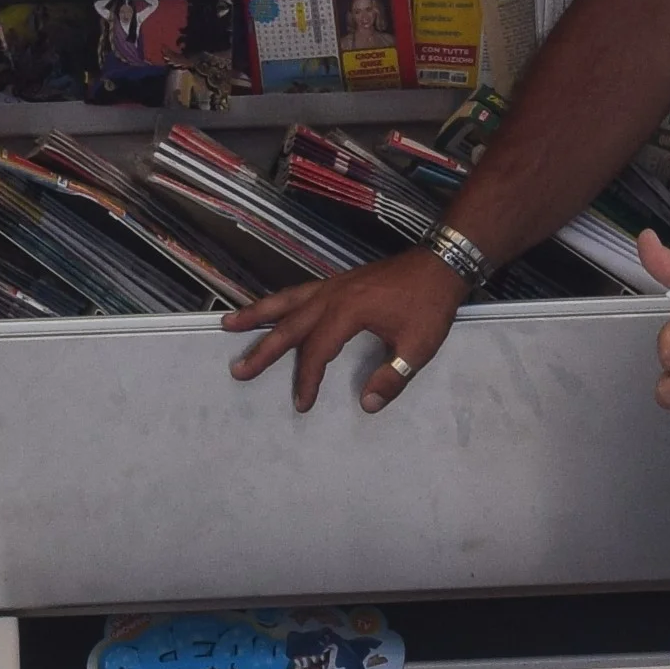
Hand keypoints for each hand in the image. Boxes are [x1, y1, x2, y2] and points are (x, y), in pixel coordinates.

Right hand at [226, 247, 463, 413]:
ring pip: (286, 301)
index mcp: (348, 312)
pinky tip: (272, 308)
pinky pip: (299, 292)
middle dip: (262, 349)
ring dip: (257, 313)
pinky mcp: (338, 282)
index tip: (303, 403)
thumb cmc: (430, 304)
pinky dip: (280, 302)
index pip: (317, 351)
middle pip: (289, 325)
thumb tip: (367, 405)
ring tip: (229, 323)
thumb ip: (391, 378)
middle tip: (239, 369)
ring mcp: (332, 286)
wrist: (441, 263)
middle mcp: (332, 296)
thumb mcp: (417, 346)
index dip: (307, 380)